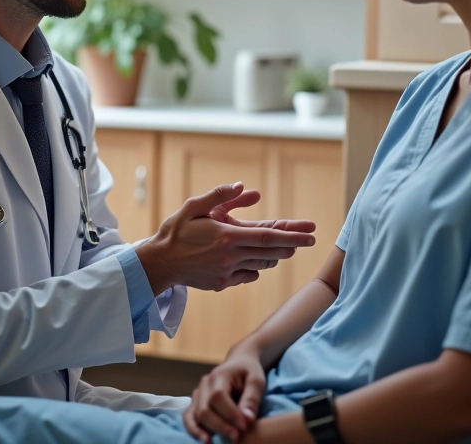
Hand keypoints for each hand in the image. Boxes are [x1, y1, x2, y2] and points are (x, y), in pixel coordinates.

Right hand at [136, 182, 315, 294]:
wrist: (159, 263)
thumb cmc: (176, 231)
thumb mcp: (195, 206)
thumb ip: (220, 195)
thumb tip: (246, 186)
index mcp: (227, 236)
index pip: (269, 236)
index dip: (293, 235)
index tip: (311, 233)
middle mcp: (231, 256)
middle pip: (272, 252)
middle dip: (293, 244)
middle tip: (309, 238)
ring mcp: (227, 273)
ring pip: (262, 263)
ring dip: (277, 255)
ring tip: (287, 246)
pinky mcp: (222, 284)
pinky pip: (248, 274)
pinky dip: (256, 266)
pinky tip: (257, 259)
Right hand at [183, 350, 265, 442]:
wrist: (239, 362)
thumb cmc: (249, 371)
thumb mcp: (256, 380)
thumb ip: (252, 399)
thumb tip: (247, 420)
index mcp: (219, 375)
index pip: (218, 397)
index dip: (230, 414)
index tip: (245, 427)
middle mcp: (205, 384)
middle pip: (205, 409)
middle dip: (221, 426)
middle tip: (238, 437)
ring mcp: (199, 393)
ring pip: (196, 415)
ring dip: (208, 431)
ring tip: (222, 443)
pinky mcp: (196, 402)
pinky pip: (188, 417)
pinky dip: (194, 430)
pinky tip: (205, 440)